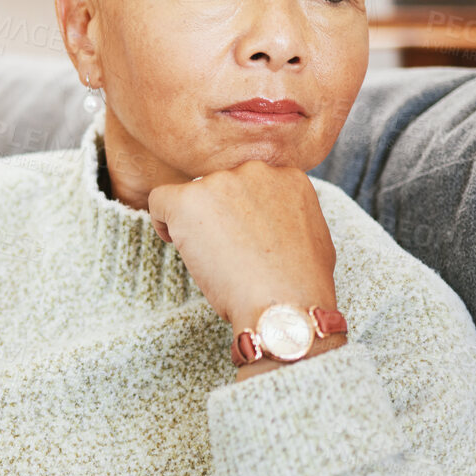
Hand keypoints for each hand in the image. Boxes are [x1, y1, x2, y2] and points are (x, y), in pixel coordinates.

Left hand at [146, 160, 338, 329]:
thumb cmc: (300, 285)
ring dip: (195, 222)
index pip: (251, 184)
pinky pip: (160, 199)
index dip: (241, 212)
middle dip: (219, 215)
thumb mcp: (314, 239)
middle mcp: (254, 170)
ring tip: (209, 257)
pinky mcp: (188, 200)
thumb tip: (276, 224)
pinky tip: (175, 242)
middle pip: (222, 187)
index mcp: (287, 176)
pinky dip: (163, 221)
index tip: (240, 237)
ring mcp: (220, 182)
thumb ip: (292, 218)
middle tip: (224, 251)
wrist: (282, 305)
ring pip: (193, 195)